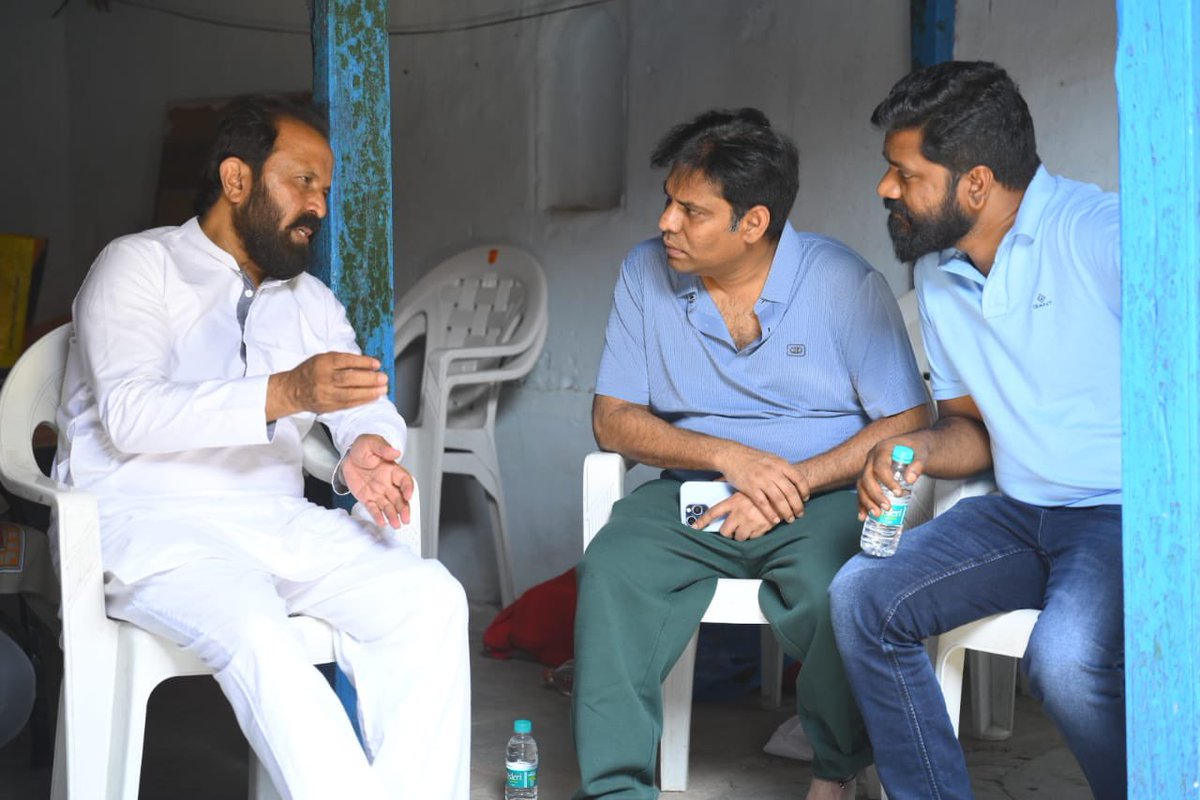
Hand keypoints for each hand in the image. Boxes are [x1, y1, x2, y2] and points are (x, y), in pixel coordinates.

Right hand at [267, 352, 387, 419]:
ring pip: (350, 394)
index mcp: (322, 362)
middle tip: (383, 378)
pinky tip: (372, 397)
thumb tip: (367, 364)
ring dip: (369, 392)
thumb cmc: (310, 372)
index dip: (363, 362)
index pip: (345, 361)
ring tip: (382, 389)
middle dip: (369, 379)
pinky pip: (348, 404)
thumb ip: (342, 360)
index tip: (376, 364)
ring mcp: (325, 394)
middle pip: (349, 378)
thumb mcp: (323, 359)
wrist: (293, 390)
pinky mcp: (327, 406)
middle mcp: (323, 378)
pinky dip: (362, 400)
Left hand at [341, 434, 412, 527]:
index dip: (408, 488)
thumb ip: (382, 447)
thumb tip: (395, 452)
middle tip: (406, 518)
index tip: (408, 496)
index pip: (404, 480)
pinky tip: (382, 522)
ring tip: (396, 524)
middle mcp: (388, 483)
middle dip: (404, 508)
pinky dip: (378, 516)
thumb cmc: (362, 449)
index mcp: (392, 469)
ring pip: (388, 506)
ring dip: (393, 515)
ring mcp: (378, 492)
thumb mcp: (371, 443)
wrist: (347, 457)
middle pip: (399, 498)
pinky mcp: (367, 498)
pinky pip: (373, 508)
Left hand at [692, 491, 777, 540]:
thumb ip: (728, 483)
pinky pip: (752, 538)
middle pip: (725, 531)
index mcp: (733, 501)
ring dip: (740, 535)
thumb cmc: (762, 487)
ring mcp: (750, 523)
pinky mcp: (760, 530)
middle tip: (730, 529)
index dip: (702, 521)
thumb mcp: (744, 484)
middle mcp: (740, 514)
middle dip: (727, 532)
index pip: (713, 513)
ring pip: (738, 537)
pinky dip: (752, 535)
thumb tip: (714, 481)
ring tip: (745, 527)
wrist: (784, 493)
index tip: (695, 527)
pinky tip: (756, 527)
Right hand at [716, 446, 810, 524]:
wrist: (732, 455)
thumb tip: (795, 480)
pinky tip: (775, 520)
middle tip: (800, 514)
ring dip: (786, 512)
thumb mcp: (771, 459)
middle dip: (797, 506)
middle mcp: (772, 471)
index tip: (805, 499)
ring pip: (779, 500)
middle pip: (790, 492)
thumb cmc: (752, 458)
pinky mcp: (750, 488)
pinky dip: (771, 513)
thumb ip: (783, 469)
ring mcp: (761, 480)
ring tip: (790, 519)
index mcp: (780, 463)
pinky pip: (763, 504)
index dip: (804, 491)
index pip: (799, 479)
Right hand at [857, 433, 928, 520]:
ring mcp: (868, 467)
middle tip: (887, 507)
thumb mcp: (922, 453)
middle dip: (875, 495)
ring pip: (861, 486)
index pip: (880, 467)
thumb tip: (909, 479)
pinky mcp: (868, 477)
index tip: (899, 492)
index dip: (887, 481)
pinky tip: (863, 516)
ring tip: (877, 514)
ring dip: (866, 501)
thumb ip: (918, 464)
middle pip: (866, 478)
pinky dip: (861, 504)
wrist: (913, 447)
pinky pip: (862, 491)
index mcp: (882, 449)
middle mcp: (871, 458)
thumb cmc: (917, 449)